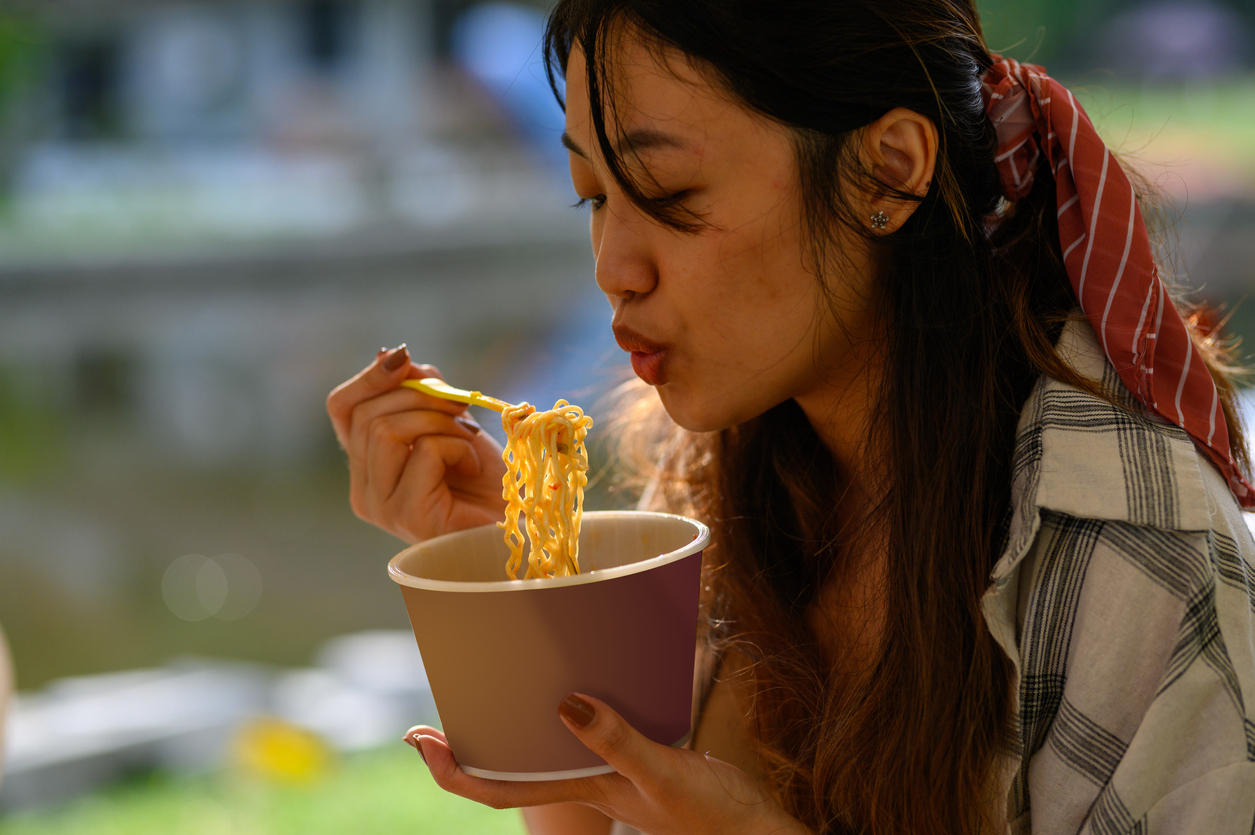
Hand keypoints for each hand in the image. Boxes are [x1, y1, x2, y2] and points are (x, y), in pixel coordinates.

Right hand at [326, 345, 507, 542]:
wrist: (517, 526)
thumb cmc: (485, 479)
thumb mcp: (450, 421)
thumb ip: (420, 392)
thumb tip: (393, 357)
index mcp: (366, 466)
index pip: (342, 408)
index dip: (370, 377)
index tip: (405, 359)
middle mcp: (363, 490)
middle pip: (366, 415)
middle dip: (421, 398)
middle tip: (460, 409)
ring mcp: (381, 507)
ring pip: (386, 429)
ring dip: (439, 421)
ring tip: (466, 439)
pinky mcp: (407, 515)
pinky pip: (423, 451)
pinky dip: (457, 447)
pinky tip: (470, 467)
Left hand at [405, 694, 811, 834]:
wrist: (756, 830)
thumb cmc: (713, 814)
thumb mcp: (664, 772)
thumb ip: (617, 741)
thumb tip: (563, 704)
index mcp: (584, 789)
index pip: (497, 789)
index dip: (452, 770)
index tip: (419, 740)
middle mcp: (587, 782)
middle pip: (510, 770)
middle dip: (469, 744)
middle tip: (441, 708)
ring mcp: (610, 773)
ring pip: (544, 752)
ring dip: (511, 726)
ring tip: (492, 689)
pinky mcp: (635, 757)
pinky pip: (586, 733)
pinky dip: (566, 711)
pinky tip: (576, 686)